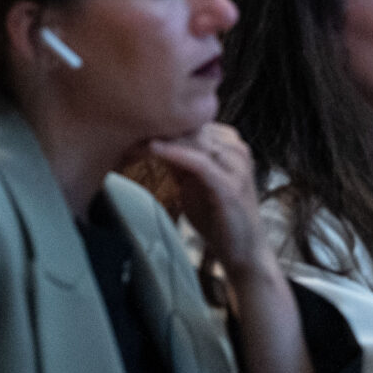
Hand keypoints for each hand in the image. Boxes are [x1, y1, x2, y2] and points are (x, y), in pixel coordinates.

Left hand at [147, 123, 271, 290]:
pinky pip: (200, 162)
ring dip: (164, 138)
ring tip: (134, 138)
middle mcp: (237, 149)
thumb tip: (154, 140)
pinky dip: (175, 153)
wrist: (244, 249)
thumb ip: (180, 161)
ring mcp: (236, 166)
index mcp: (231, 145)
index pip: (195, 122)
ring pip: (196, 140)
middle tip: (127, 129)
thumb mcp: (194, 182)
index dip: (165, 122)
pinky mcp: (230, 185)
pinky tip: (154, 148)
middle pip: (194, 127)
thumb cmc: (219, 216)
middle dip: (161, 127)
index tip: (133, 125)